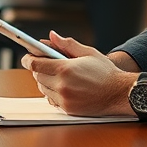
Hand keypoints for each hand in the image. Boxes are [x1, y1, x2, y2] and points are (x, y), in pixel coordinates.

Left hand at [20, 31, 135, 116]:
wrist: (120, 93)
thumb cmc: (106, 72)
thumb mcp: (88, 52)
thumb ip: (67, 44)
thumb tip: (51, 37)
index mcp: (65, 69)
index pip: (35, 64)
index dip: (28, 59)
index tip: (27, 56)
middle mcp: (62, 85)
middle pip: (37, 76)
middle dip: (39, 69)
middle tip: (47, 64)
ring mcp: (64, 99)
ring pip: (43, 89)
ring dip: (46, 81)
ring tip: (59, 75)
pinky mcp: (68, 109)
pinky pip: (51, 100)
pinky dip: (53, 92)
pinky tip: (64, 86)